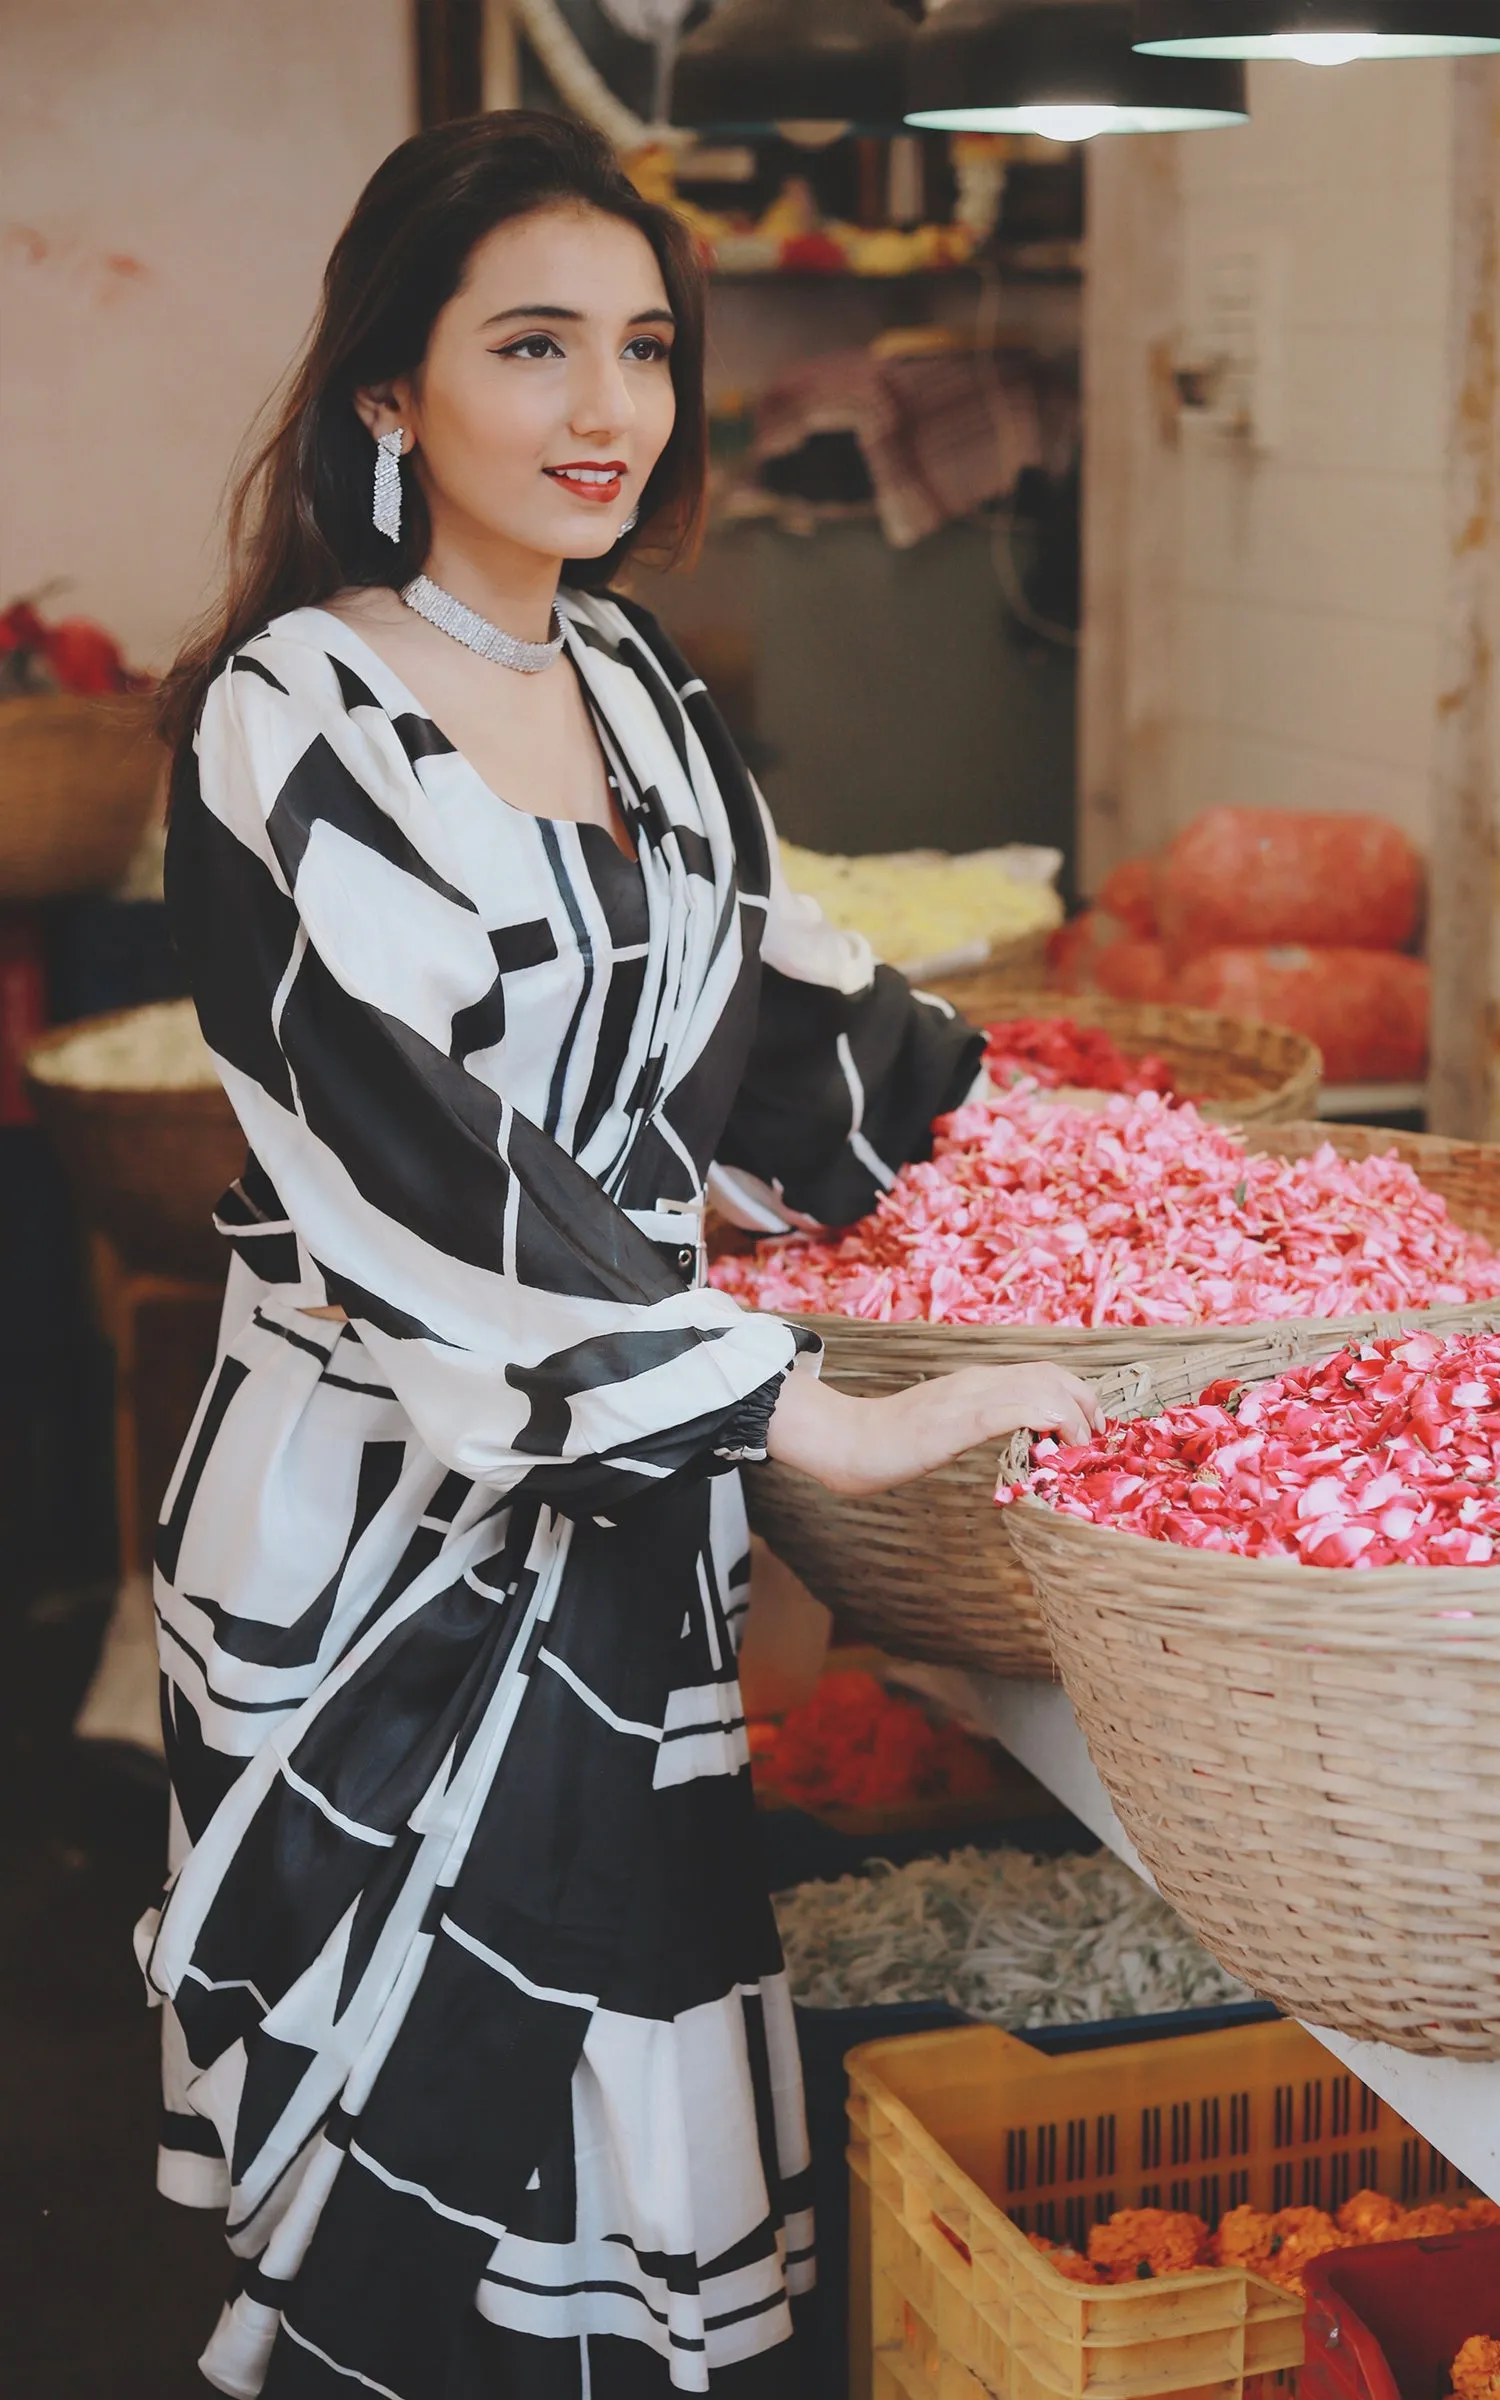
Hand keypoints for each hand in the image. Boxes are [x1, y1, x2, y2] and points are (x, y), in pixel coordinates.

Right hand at [765, 1360, 1102, 1496]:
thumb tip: (1013, 1436)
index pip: (1041, 1372)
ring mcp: (965, 1398)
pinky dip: (1044, 1419)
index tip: (1090, 1428)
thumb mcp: (946, 1426)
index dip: (1077, 1394)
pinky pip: (1010, 1410)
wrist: (846, 1441)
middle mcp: (976, 1381)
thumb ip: (977, 1422)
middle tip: (1095, 1440)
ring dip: (1072, 1416)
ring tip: (1081, 1447)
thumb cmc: (891, 1442)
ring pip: (1038, 1388)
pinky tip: (1056, 1439)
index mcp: (976, 1382)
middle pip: (1050, 1375)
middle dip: (1085, 1404)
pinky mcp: (955, 1421)